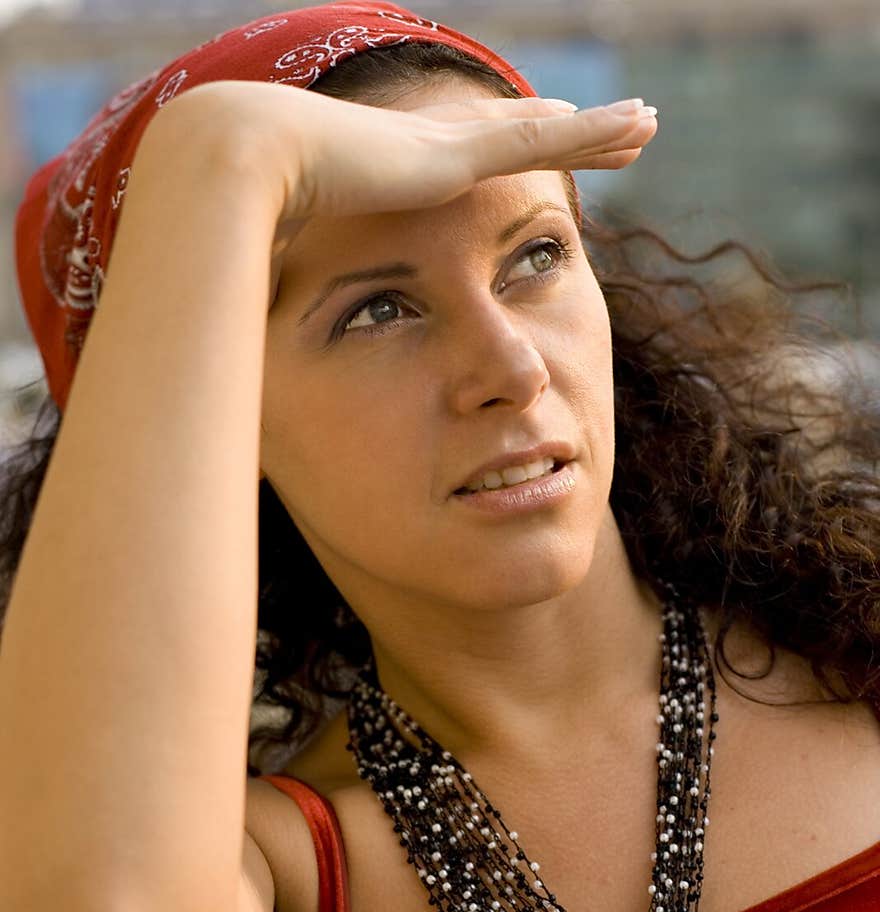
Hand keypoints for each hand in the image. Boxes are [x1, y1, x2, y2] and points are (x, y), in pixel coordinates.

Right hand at [161, 81, 655, 275]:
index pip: (455, 171)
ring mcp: (441, 148)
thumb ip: (287, 304)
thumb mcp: (274, 278)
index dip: (493, 160)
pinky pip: (546, 141)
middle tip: (610, 129)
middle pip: (509, 138)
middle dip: (558, 130)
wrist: (227, 173)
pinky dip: (594, 132)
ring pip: (541, 131)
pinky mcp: (458, 156)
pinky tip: (639, 126)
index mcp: (385, 181)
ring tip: (646, 120)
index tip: (524, 158)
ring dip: (596, 126)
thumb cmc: (233, 235)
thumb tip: (254, 350)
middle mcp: (421, 153)